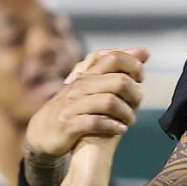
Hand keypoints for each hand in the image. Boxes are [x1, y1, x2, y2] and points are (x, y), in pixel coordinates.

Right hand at [22, 48, 146, 164]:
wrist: (42, 133)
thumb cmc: (73, 108)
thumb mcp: (92, 86)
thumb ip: (116, 69)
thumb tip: (145, 52)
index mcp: (87, 74)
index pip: (114, 57)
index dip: (134, 66)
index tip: (140, 79)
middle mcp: (79, 86)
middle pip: (119, 81)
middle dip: (135, 95)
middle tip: (136, 106)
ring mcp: (73, 105)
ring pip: (110, 102)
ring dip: (126, 114)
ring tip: (129, 121)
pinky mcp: (69, 125)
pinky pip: (96, 123)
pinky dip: (112, 127)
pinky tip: (119, 130)